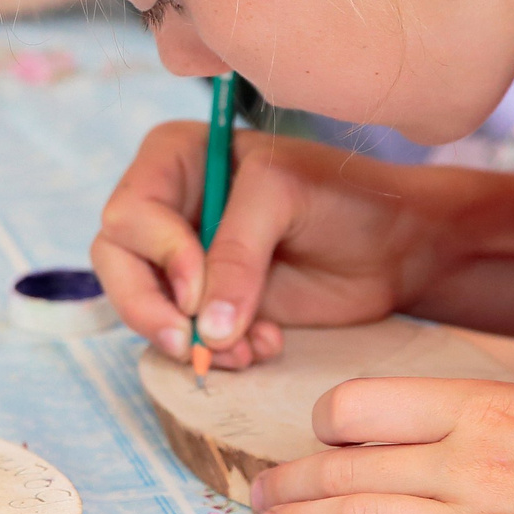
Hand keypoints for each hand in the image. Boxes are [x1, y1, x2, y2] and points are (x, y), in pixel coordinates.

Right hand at [93, 126, 513, 367]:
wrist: (396, 246)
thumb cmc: (343, 196)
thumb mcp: (284, 199)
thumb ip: (237, 254)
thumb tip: (203, 328)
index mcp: (176, 159)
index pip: (129, 213)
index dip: (158, 255)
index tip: (200, 288)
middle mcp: (168, 208)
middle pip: (117, 263)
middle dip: (151, 310)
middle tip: (193, 345)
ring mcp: (184, 260)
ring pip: (145, 309)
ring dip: (191, 341)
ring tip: (249, 348)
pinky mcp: (208, 305)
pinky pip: (184, 339)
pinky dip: (218, 353)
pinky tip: (265, 346)